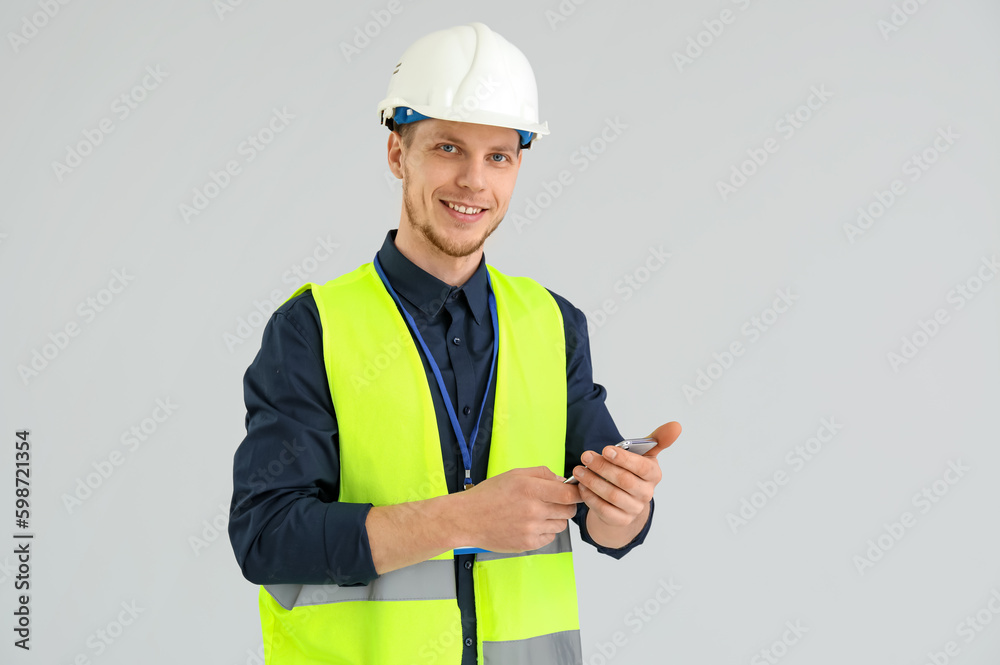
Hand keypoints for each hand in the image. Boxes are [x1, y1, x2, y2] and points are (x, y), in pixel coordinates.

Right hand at [458, 466, 581, 552]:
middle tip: (553, 502)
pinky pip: (549, 537)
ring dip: (555, 519)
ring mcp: (531, 529)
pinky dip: (544, 531)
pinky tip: (530, 524)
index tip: (575, 492)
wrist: (468, 519)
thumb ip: (541, 473)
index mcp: (531, 489)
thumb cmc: (489, 495)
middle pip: (568, 511)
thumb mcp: (515, 475)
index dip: (576, 493)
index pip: (569, 494)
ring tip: (537, 513)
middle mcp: (533, 510)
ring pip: (560, 525)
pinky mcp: (528, 544)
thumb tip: (561, 480)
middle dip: (565, 505)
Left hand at [574, 421, 680, 527]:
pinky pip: (603, 510)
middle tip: (586, 456)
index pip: (642, 467)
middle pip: (624, 481)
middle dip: (602, 467)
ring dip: (592, 481)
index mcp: (653, 474)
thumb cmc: (633, 471)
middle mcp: (646, 493)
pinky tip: (582, 487)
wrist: (627, 499)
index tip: (606, 449)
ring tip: (579, 470)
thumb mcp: (644, 454)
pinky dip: (590, 498)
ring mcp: (634, 508)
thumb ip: (658, 439)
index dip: (624, 459)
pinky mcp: (621, 520)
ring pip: (612, 496)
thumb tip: (676, 425)